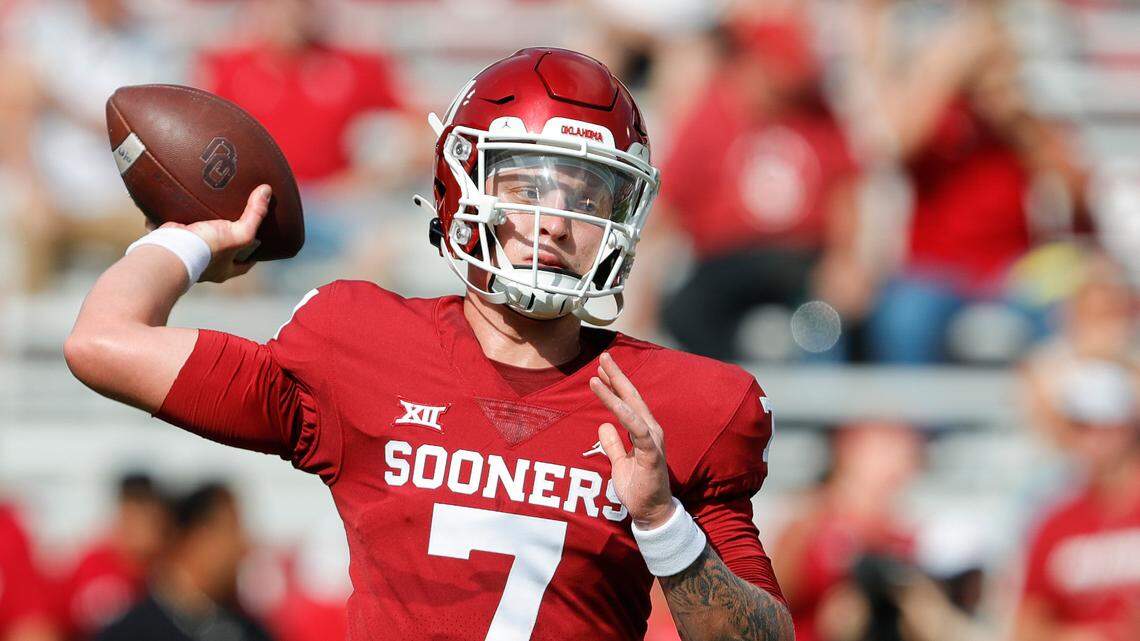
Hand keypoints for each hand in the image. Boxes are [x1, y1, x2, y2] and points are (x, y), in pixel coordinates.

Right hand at [146, 184, 270, 282]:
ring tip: (212, 207)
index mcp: (224, 269)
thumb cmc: (208, 249)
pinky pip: (179, 226)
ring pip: (200, 237)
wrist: (170, 250)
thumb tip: (266, 192)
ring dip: (205, 224)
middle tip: (235, 219)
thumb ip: (255, 215)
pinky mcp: (173, 238)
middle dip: (228, 236)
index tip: (261, 240)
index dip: (254, 253)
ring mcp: (187, 252)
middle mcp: (206, 264)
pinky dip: (182, 216)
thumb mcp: (239, 234)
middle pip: (223, 249)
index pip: (245, 263)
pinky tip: (187, 201)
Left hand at [589, 352, 674, 528]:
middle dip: (617, 376)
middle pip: (632, 397)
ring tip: (597, 376)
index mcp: (643, 431)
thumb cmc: (639, 487)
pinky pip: (638, 431)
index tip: (600, 368)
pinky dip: (626, 416)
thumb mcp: (619, 463)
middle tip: (603, 356)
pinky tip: (615, 405)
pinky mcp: (652, 454)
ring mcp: (653, 441)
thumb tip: (603, 425)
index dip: (615, 384)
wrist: (652, 513)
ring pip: (632, 410)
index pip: (628, 401)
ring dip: (615, 392)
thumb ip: (613, 444)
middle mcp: (650, 430)